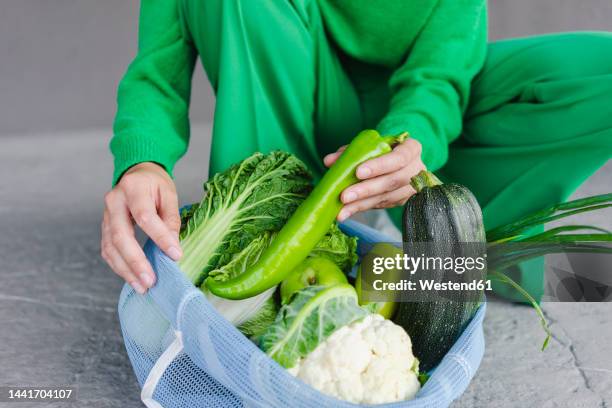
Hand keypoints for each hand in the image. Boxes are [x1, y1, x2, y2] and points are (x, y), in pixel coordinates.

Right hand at [101, 162, 181, 293]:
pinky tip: (132, 278)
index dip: (160, 237)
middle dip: (136, 262)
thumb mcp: (169, 194)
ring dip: (126, 270)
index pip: (145, 217)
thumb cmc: (155, 184)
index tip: (175, 255)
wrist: (136, 174)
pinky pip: (107, 250)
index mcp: (133, 188)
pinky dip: (119, 266)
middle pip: (121, 236)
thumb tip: (172, 246)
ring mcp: (105, 216)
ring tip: (142, 286)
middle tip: (150, 281)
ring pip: (110, 247)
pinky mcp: (104, 227)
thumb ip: (170, 219)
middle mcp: (114, 202)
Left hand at [323, 138, 425, 220]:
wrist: (397, 160)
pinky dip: (361, 208)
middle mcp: (416, 169)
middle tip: (344, 196)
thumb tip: (329, 161)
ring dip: (361, 204)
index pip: (399, 157)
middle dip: (366, 189)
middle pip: (392, 181)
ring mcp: (410, 188)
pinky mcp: (402, 201)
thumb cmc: (382, 150)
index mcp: (411, 149)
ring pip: (386, 197)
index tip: (358, 172)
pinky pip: (381, 205)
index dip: (379, 166)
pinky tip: (346, 212)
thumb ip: (350, 151)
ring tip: (341, 209)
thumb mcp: (368, 146)